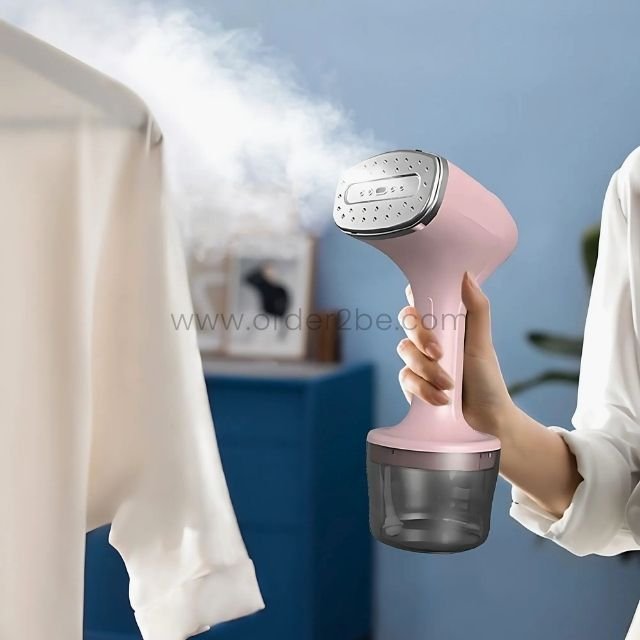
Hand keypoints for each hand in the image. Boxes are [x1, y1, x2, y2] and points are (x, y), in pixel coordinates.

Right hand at [397, 272, 515, 435]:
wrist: (486, 421)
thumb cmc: (487, 379)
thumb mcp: (482, 342)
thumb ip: (475, 309)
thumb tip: (465, 275)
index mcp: (446, 322)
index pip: (422, 299)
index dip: (416, 296)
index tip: (423, 304)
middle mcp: (429, 338)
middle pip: (408, 321)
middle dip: (421, 337)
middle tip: (439, 353)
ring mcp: (418, 361)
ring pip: (404, 350)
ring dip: (426, 368)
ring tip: (448, 384)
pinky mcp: (411, 384)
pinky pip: (405, 377)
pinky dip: (423, 388)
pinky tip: (441, 398)